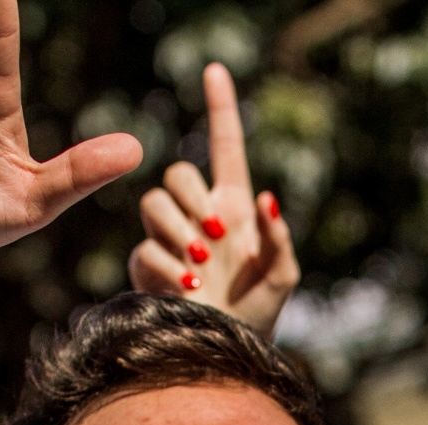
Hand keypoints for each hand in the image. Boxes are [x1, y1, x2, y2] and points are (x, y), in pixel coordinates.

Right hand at [129, 64, 297, 339]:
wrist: (227, 350)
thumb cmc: (259, 313)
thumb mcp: (283, 274)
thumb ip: (279, 236)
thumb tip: (265, 197)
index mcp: (234, 206)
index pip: (224, 146)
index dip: (220, 107)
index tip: (215, 71)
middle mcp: (198, 216)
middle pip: (177, 173)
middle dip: (192, 198)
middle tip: (216, 234)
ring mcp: (169, 240)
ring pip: (154, 204)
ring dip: (179, 232)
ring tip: (201, 266)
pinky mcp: (147, 268)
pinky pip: (145, 249)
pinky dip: (167, 266)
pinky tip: (188, 287)